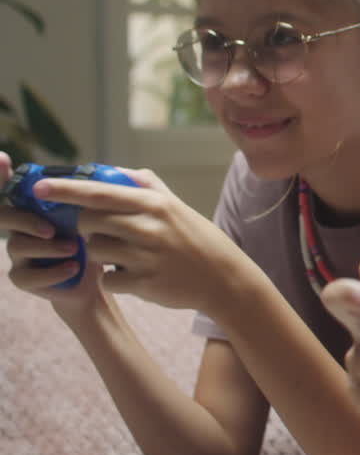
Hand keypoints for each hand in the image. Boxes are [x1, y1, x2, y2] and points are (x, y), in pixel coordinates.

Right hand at [2, 152, 109, 311]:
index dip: (0, 174)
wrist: (98, 277)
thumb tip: (121, 171)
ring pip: (17, 246)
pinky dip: (51, 272)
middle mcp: (20, 227)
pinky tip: (73, 267)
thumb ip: (100, 195)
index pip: (11, 188)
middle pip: (4, 216)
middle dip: (25, 220)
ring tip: (74, 249)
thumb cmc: (95, 238)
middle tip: (52, 229)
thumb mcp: (98, 215)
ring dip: (47, 247)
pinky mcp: (24, 278)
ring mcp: (19, 253)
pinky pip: (26, 276)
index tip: (3, 158)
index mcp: (35, 207)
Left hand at [24, 165, 244, 313]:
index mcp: (154, 204)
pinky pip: (107, 278)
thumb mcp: (178, 206)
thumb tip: (116, 171)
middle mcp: (148, 227)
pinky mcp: (144, 283)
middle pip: (89, 222)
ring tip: (125, 255)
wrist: (225, 279)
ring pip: (95, 250)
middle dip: (88, 227)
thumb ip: (147, 186)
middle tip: (106, 232)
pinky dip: (114, 278)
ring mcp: (146, 256)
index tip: (39, 188)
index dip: (65, 189)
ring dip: (102, 254)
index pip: (99, 192)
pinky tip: (134, 275)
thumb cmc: (198, 240)